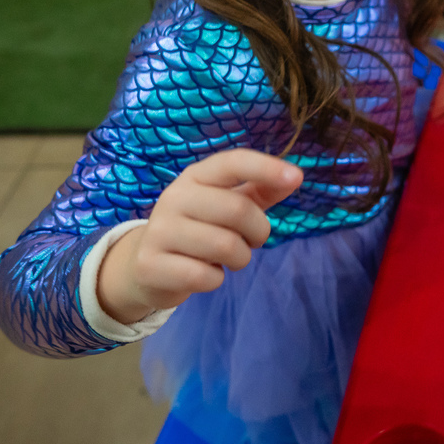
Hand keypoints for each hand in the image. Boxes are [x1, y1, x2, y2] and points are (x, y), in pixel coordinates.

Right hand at [97, 148, 302, 323]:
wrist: (146, 266)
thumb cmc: (199, 228)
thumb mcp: (227, 204)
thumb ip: (261, 190)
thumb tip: (295, 177)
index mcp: (196, 176)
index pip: (232, 162)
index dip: (265, 167)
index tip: (296, 177)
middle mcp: (174, 197)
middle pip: (237, 210)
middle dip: (258, 232)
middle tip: (252, 241)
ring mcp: (159, 231)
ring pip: (225, 246)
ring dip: (240, 259)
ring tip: (228, 258)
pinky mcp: (150, 265)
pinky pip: (205, 277)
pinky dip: (216, 280)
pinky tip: (205, 274)